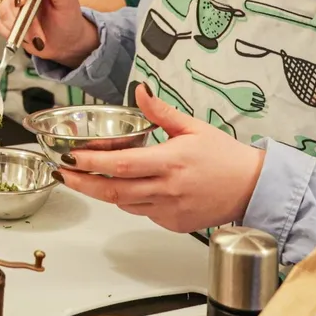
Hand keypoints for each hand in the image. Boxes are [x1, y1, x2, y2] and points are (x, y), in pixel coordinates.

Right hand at [0, 0, 98, 64]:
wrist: (66, 42)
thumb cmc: (68, 18)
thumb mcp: (68, 1)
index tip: (23, 1)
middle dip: (24, 18)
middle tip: (38, 33)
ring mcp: (13, 4)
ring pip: (4, 12)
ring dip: (21, 29)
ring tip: (38, 39)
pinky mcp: (7, 20)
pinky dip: (12, 34)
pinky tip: (26, 39)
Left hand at [56, 83, 265, 231]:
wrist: (253, 188)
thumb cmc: (226, 157)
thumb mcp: (194, 127)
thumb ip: (161, 112)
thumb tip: (140, 91)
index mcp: (171, 162)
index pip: (121, 165)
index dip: (92, 163)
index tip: (71, 157)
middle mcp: (168, 189)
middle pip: (114, 191)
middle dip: (83, 183)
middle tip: (62, 172)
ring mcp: (170, 210)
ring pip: (125, 204)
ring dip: (103, 192)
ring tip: (84, 177)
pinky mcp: (174, 224)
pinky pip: (143, 212)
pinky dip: (130, 200)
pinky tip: (127, 186)